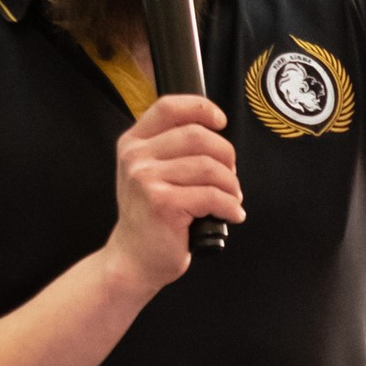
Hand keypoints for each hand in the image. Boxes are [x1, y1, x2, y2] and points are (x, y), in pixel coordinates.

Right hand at [101, 92, 242, 297]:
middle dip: (226, 156)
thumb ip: (173, 149)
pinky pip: (212, 195)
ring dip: (231, 185)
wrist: (134, 258)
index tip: (221, 121)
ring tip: (232, 199)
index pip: (169, 107)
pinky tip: (231, 215)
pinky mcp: (162, 203)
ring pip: (209, 167)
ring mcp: (146, 179)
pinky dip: (230, 206)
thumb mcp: (151, 174)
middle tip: (230, 178)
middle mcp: (136, 156)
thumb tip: (216, 134)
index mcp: (134, 143)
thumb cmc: (151, 217)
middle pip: (197, 135)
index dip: (201, 109)